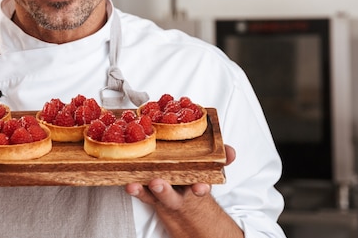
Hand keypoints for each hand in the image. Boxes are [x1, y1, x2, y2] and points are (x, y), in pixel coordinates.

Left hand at [124, 145, 241, 237]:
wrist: (183, 204)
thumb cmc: (193, 179)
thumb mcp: (210, 170)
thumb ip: (222, 159)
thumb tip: (231, 152)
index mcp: (193, 186)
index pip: (200, 188)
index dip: (200, 187)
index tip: (200, 187)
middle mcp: (176, 194)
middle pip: (170, 196)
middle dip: (164, 191)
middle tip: (157, 183)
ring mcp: (160, 195)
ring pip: (150, 196)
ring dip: (141, 190)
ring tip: (133, 185)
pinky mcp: (147, 193)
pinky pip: (139, 192)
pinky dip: (133, 188)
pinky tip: (126, 184)